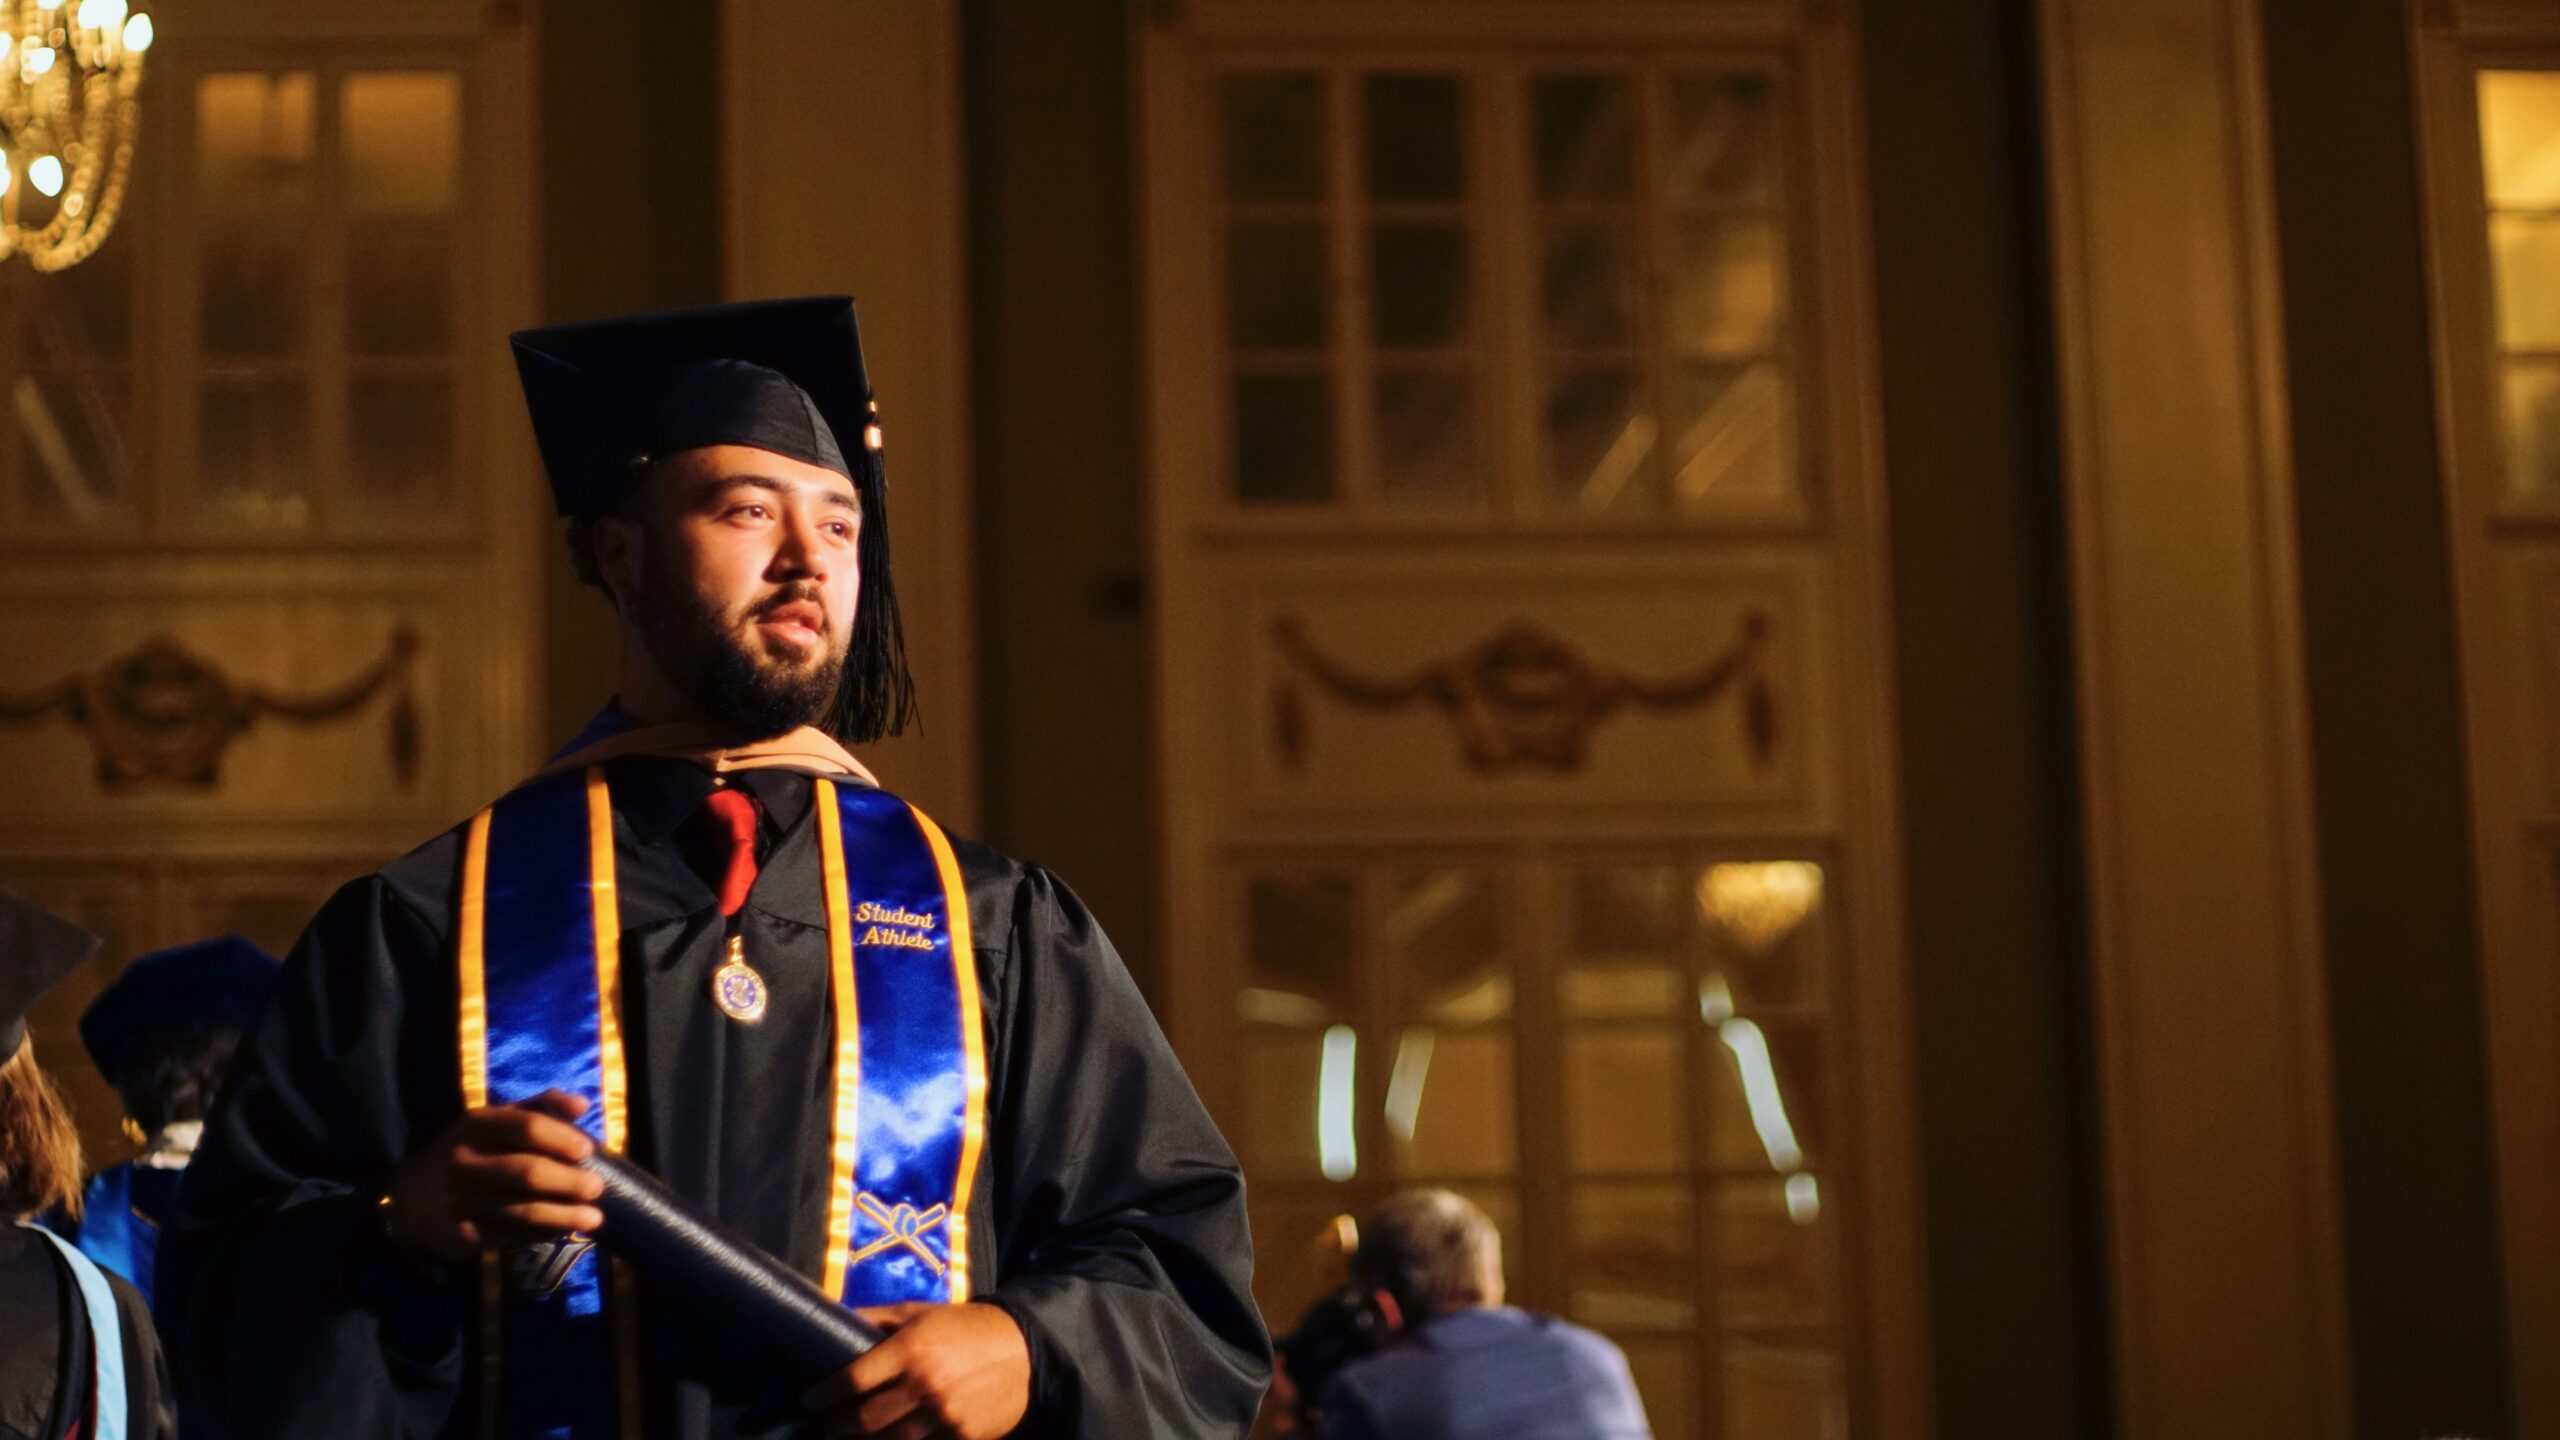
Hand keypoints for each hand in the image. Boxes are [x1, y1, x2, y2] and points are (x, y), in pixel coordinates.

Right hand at [381, 1089, 604, 1263]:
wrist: (409, 1196)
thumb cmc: (468, 1150)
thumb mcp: (492, 1120)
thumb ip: (538, 1107)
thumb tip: (582, 1105)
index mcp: (477, 1124)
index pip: (525, 1126)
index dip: (560, 1138)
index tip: (588, 1150)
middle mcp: (467, 1160)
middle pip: (526, 1171)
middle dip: (567, 1181)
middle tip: (598, 1188)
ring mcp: (462, 1199)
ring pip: (521, 1210)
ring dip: (562, 1216)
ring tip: (594, 1219)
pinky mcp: (462, 1232)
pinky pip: (511, 1235)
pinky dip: (541, 1234)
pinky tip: (562, 1231)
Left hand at [803, 1301, 1030, 1438]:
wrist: (1025, 1349)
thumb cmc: (966, 1327)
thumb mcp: (922, 1313)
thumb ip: (878, 1318)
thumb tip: (835, 1316)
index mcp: (910, 1349)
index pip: (852, 1379)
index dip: (823, 1394)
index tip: (809, 1399)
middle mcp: (924, 1385)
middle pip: (863, 1420)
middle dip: (838, 1423)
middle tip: (831, 1420)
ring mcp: (943, 1416)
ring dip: (867, 1439)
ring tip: (858, 1432)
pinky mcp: (962, 1437)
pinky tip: (898, 1434)